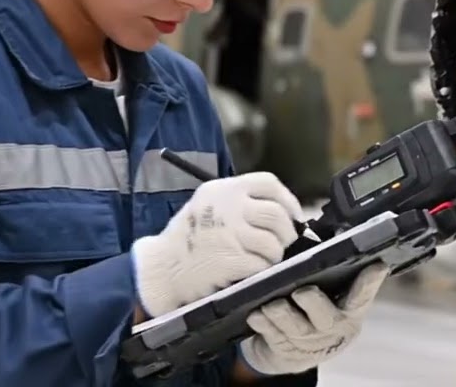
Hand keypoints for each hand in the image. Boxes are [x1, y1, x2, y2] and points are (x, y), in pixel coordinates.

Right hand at [130, 172, 303, 317]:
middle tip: (283, 243)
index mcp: (223, 189)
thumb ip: (239, 201)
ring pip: (274, 243)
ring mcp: (230, 233)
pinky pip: (263, 264)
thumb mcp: (208, 205)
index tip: (294, 215)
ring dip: (274, 255)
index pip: (269, 184)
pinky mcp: (231, 259)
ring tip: (264, 260)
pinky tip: (252, 271)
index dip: (288, 201)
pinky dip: (262, 270)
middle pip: (277, 214)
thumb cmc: (187, 239)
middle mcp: (228, 206)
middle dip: (287, 233)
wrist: (161, 268)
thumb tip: (282, 212)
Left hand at [237, 264, 388, 374]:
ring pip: (296, 329)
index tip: (376, 266)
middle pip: (326, 315)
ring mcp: (311, 343)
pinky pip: (275, 338)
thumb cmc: (315, 308)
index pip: (363, 294)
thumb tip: (323, 237)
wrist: (298, 353)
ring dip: (282, 315)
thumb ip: (331, 274)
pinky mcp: (288, 353)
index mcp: (351, 309)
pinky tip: (256, 316)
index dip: (370, 282)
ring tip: (270, 304)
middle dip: (313, 303)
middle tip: (302, 292)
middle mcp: (335, 327)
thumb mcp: (331, 295)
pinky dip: (265, 326)